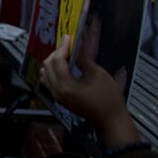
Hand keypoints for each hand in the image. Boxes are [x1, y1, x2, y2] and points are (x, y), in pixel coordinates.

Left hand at [40, 28, 139, 148]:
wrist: (111, 120)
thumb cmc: (109, 98)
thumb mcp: (98, 74)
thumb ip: (84, 59)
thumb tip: (77, 45)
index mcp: (65, 86)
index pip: (57, 61)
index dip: (63, 47)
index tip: (69, 37)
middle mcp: (56, 91)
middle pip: (48, 65)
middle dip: (57, 53)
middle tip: (69, 45)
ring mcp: (57, 96)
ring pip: (45, 73)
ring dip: (53, 62)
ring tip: (67, 54)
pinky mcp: (60, 99)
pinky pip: (49, 81)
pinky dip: (53, 71)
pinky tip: (65, 66)